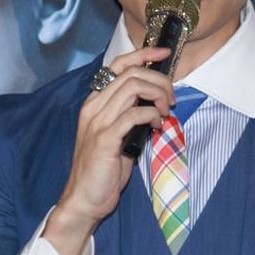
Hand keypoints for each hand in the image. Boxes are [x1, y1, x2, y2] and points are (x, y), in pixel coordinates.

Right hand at [44, 45, 173, 254]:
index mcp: (94, 103)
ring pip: (133, 87)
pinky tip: (157, 126)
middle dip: (159, 80)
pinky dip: (152, 115)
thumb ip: (131, 117)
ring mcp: (97, 121)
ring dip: (158, 95)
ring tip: (165, 112)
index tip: (164, 54)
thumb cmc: (103, 171)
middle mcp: (93, 107)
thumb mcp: (119, 137)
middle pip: (131, 73)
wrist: (84, 200)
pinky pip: (134, 114)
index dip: (142, 54)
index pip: (117, 65)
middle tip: (171, 100)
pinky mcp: (105, 138)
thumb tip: (156, 104)